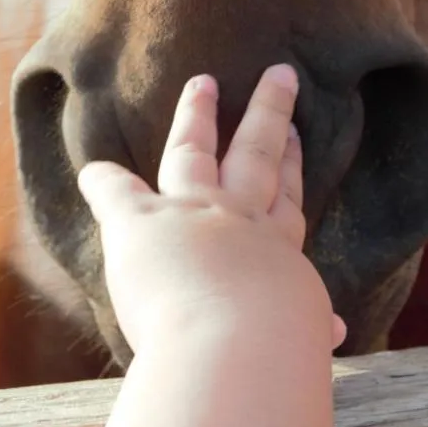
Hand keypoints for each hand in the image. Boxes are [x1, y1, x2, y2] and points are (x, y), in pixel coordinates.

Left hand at [78, 64, 345, 353]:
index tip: (296, 139)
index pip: (284, 202)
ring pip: (193, 154)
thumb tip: (336, 333)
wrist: (240, 343)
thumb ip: (313, 328)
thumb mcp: (303, 335)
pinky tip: (91, 169)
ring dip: (197, 117)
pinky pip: (114, 192)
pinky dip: (101, 181)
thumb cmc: (277, 350)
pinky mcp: (138, 222)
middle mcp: (238, 220)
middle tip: (279, 76)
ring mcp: (189, 214)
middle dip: (268, 115)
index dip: (292, 168)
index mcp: (275, 249)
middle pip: (256, 156)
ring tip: (203, 83)